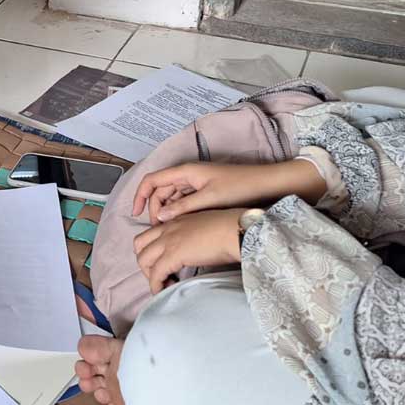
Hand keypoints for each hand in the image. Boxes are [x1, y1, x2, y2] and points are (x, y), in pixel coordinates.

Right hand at [133, 160, 324, 222]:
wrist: (268, 185)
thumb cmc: (241, 188)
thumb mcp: (210, 199)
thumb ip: (183, 207)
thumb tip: (161, 217)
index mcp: (186, 171)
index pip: (152, 180)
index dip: (140, 195)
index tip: (136, 213)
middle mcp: (188, 175)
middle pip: (160, 191)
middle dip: (154, 209)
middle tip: (157, 231)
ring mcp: (197, 183)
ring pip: (172, 198)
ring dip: (166, 213)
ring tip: (168, 232)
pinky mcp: (205, 192)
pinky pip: (184, 201)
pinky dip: (178, 213)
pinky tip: (181, 227)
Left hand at [133, 209, 244, 293]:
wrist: (236, 229)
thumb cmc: (229, 228)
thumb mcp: (204, 227)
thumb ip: (192, 236)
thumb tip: (194, 251)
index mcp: (175, 220)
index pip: (150, 235)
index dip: (151, 251)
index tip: (162, 264)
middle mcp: (167, 228)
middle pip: (139, 246)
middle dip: (145, 263)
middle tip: (160, 275)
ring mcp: (168, 241)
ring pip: (143, 260)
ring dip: (149, 275)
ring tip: (163, 284)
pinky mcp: (173, 255)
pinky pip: (155, 274)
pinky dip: (156, 285)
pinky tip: (163, 291)